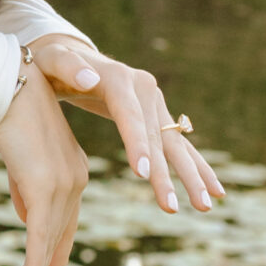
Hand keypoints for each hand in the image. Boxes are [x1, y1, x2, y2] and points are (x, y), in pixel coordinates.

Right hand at [0, 63, 89, 265]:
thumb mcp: (17, 154)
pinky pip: (39, 235)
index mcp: (72, 167)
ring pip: (48, 239)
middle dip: (47, 263)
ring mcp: (63, 183)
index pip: (67, 216)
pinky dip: (33, 265)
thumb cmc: (5, 110)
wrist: (1, 84)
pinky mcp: (44, 187)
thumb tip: (25, 215)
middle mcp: (75, 177)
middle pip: (60, 231)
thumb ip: (25, 185)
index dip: (57, 246)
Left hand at [25, 34, 223, 217]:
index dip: (136, 143)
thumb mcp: (51, 60)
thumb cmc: (52, 64)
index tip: (141, 173)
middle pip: (158, 135)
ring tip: (204, 206)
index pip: (130, 115)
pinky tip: (214, 191)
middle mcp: (144, 88)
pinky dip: (196, 167)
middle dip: (167, 173)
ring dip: (191, 176)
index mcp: (119, 79)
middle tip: (172, 206)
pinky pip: (178, 145)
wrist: (69, 58)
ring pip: (174, 144)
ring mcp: (155, 102)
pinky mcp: (157, 115)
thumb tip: (89, 79)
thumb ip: (67, 66)